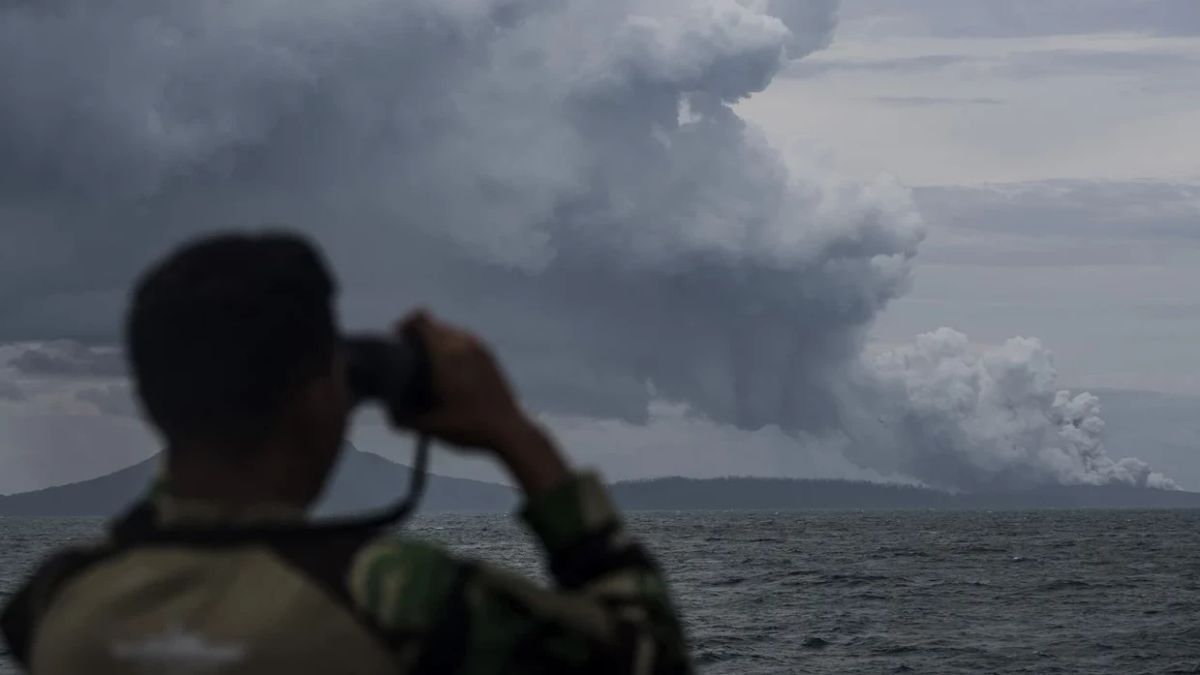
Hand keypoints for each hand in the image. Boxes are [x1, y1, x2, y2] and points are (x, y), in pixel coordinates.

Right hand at [397, 310, 568, 493]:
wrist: (509, 429)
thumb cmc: (468, 427)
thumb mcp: (431, 427)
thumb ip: (404, 419)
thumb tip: (389, 414)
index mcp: (446, 355)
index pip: (421, 319)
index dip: (405, 324)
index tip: (398, 341)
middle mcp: (463, 344)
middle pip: (434, 324)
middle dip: (418, 335)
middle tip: (409, 357)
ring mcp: (479, 348)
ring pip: (450, 331)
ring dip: (437, 341)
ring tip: (429, 364)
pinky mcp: (489, 355)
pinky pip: (464, 340)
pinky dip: (453, 348)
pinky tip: (450, 371)